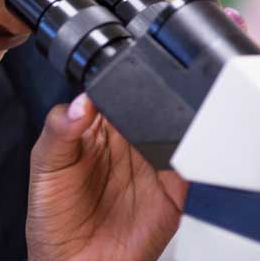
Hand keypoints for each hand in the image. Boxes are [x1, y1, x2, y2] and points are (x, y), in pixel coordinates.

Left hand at [26, 8, 259, 260]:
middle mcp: (133, 137)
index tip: (148, 44)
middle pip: (163, 97)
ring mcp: (158, 162)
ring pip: (189, 122)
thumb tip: (81, 101)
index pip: (124, 82)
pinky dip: (211, 148)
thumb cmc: (54, 216)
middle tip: (196, 52)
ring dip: (205, 102)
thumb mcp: (44, 166)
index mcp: (101, 121)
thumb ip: (60, 130)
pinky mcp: (178, 190)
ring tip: (214, 84)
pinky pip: (201, 163)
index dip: (136, 63)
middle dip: (182, 74)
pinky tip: (211, 132)